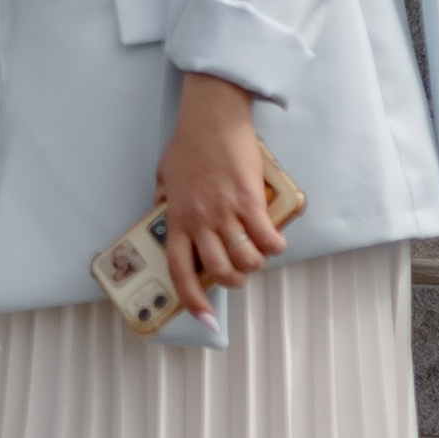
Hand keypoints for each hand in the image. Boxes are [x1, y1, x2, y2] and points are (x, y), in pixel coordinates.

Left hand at [156, 73, 284, 323]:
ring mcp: (225, 213)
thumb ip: (165, 199)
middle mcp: (200, 221)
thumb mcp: (165, 175)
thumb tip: (163, 212)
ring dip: (255, 264)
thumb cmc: (188, 143)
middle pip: (219, 271)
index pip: (180, 270)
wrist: (212, 118)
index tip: (204, 319)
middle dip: (234, 281)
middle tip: (240, 271)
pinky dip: (275, 246)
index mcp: (177, 218)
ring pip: (245, 260)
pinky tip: (275, 240)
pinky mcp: (250, 202)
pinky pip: (267, 239)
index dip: (192, 300)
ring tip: (258, 254)